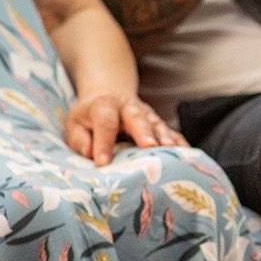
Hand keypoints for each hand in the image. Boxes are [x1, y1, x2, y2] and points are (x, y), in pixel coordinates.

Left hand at [64, 90, 185, 165]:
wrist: (108, 97)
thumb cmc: (89, 118)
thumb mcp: (75, 124)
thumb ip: (79, 139)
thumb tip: (90, 152)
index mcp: (104, 105)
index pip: (105, 121)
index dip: (104, 142)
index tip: (103, 163)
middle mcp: (128, 107)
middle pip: (136, 117)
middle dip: (143, 131)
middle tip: (148, 146)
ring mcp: (146, 114)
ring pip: (156, 123)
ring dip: (164, 136)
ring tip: (169, 149)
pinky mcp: (158, 123)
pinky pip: (170, 132)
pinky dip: (178, 142)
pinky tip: (185, 154)